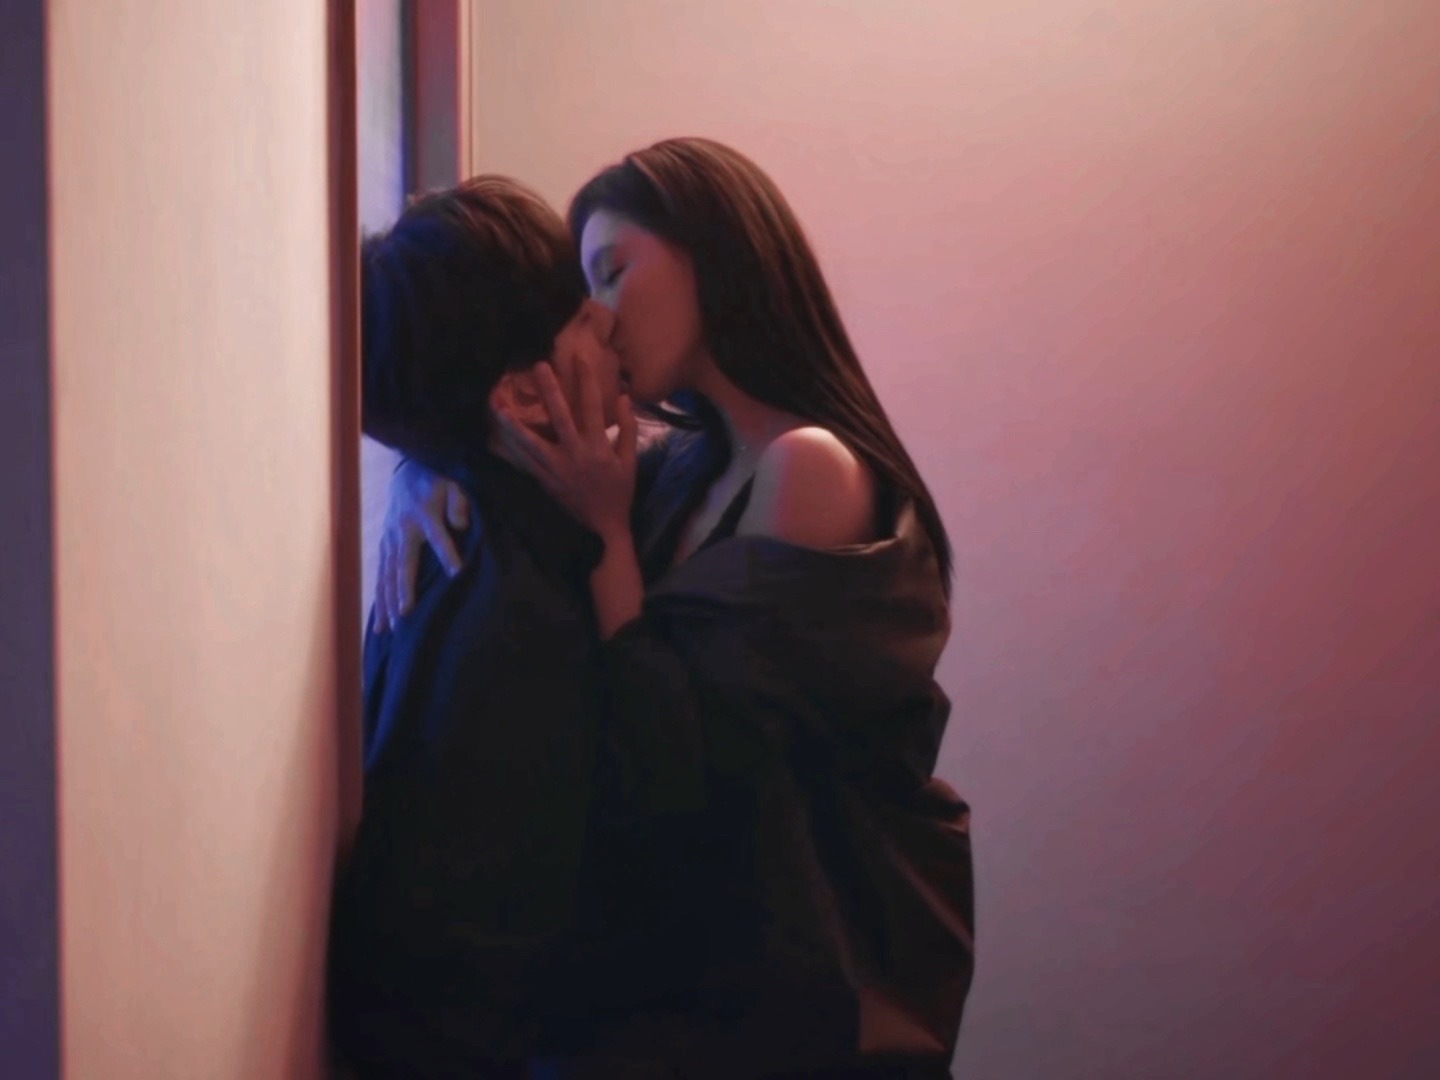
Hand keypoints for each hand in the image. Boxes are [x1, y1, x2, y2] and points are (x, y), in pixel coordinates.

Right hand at [374, 460, 470, 631]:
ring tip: (389, 627)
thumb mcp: (453, 485)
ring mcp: (390, 540)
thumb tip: (461, 525)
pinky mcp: (384, 547)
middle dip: (404, 590)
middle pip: (403, 564)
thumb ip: (458, 503)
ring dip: (387, 600)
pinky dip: (379, 597)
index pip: (439, 537)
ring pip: (387, 574)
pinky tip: (379, 620)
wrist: (406, 474)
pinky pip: (381, 575)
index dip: (448, 554)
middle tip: (406, 613)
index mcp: (424, 515)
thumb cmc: (437, 483)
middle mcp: (403, 531)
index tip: (457, 571)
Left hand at [495, 350, 637, 540]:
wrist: (605, 525)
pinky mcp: (545, 480)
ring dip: (514, 424)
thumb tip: (624, 398)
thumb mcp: (630, 460)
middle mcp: (574, 454)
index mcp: (597, 447)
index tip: (579, 359)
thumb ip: (628, 428)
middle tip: (538, 367)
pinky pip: (525, 462)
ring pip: (531, 442)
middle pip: (559, 416)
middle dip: (549, 390)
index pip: (591, 407)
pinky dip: (512, 449)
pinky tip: (500, 437)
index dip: (586, 381)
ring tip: (499, 407)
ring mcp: (556, 468)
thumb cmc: (620, 491)